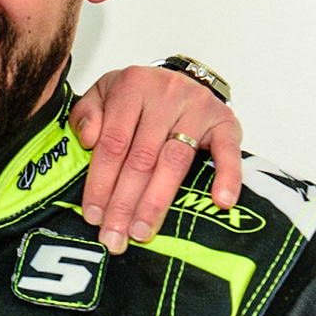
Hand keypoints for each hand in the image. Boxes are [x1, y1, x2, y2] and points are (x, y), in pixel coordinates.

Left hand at [71, 65, 241, 253]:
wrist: (180, 79)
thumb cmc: (138, 95)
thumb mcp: (103, 93)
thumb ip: (86, 114)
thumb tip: (87, 138)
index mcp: (132, 86)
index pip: (113, 144)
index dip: (101, 183)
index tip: (93, 216)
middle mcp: (166, 94)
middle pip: (142, 158)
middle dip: (125, 203)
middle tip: (115, 237)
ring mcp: (199, 107)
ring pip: (174, 162)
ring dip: (157, 202)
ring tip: (143, 232)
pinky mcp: (226, 121)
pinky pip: (229, 152)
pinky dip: (227, 177)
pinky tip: (221, 203)